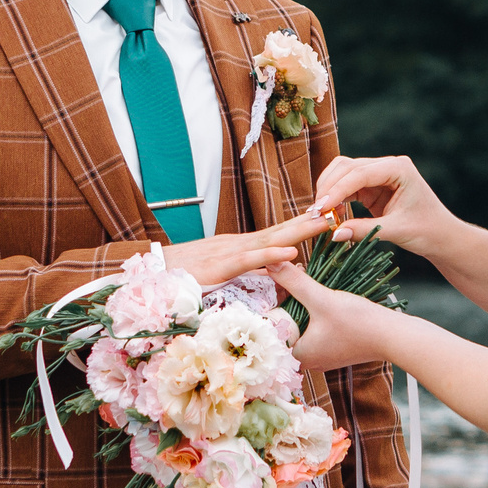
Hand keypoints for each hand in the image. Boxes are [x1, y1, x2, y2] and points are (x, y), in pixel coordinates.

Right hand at [162, 212, 330, 287]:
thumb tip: (276, 278)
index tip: (330, 219)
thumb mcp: (223, 277)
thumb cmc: (181, 278)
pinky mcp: (218, 267)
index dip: (304, 227)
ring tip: (324, 222)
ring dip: (298, 231)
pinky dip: (271, 256)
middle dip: (310, 222)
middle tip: (339, 209)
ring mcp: (228, 253)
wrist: (148, 274)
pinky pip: (248, 260)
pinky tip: (291, 253)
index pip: (279, 236)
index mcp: (241, 248)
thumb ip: (249, 276)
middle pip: (281, 231)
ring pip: (270, 240)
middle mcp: (238, 245)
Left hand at [273, 260, 401, 372]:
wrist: (394, 336)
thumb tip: (271, 262)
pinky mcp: (336, 348)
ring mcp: (323, 356)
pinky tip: (318, 295)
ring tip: (300, 281)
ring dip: (300, 305)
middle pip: (285, 327)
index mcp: (299, 355)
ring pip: (301, 326)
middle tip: (285, 279)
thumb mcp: (322, 298)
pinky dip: (314, 313)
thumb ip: (295, 282)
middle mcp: (308, 360)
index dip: (271, 305)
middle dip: (285, 302)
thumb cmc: (360, 323)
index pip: (272, 331)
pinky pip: (316, 329)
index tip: (272, 285)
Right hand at [312, 156, 457, 258]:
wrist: (440, 235)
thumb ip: (364, 231)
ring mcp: (378, 173)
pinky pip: (347, 186)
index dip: (337, 190)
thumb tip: (334, 234)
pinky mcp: (372, 186)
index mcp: (398, 168)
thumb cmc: (426, 230)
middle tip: (315, 212)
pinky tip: (329, 213)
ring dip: (329, 191)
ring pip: (343, 173)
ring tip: (320, 214)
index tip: (321, 208)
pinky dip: (335, 198)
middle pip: (346, 167)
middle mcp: (387, 165)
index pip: (359, 173)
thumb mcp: (396, 231)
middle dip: (328, 188)